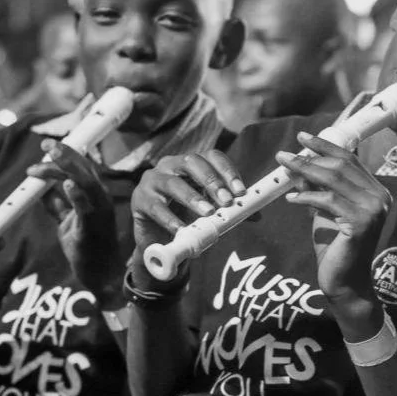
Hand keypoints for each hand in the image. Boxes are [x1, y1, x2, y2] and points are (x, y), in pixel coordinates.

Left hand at [27, 139, 122, 308]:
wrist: (103, 277)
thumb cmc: (88, 251)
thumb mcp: (67, 224)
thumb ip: (57, 206)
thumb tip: (39, 191)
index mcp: (95, 196)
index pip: (81, 168)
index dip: (65, 155)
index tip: (46, 148)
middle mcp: (101, 199)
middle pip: (84, 169)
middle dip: (64, 154)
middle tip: (46, 145)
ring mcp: (101, 212)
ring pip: (86, 181)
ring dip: (68, 166)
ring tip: (51, 155)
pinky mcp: (96, 227)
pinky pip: (87, 207)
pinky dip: (78, 194)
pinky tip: (68, 184)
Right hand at [128, 150, 245, 292]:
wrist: (158, 239)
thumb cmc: (186, 217)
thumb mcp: (210, 212)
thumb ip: (229, 210)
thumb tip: (257, 215)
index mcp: (192, 163)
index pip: (212, 156)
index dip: (227, 171)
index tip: (241, 191)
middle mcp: (171, 165)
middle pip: (192, 161)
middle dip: (211, 180)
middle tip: (226, 201)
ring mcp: (152, 180)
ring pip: (173, 182)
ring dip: (193, 197)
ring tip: (208, 213)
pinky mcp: (139, 199)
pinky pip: (155, 206)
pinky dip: (169, 218)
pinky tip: (181, 229)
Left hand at [276, 132, 390, 321]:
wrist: (345, 282)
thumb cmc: (336, 247)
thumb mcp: (323, 211)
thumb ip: (317, 188)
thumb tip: (298, 165)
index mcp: (375, 191)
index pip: (349, 160)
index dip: (325, 146)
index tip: (302, 138)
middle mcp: (379, 197)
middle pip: (341, 166)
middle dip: (310, 156)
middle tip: (285, 153)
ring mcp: (373, 209)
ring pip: (334, 179)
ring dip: (305, 170)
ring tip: (283, 167)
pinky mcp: (362, 223)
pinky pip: (329, 201)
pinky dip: (307, 197)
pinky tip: (291, 199)